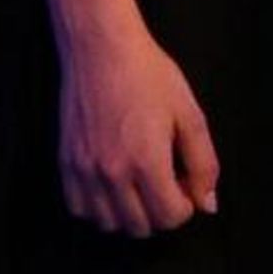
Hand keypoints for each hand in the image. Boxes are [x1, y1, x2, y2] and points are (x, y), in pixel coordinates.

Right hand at [57, 23, 220, 237]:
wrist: (100, 47)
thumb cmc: (148, 74)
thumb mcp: (189, 112)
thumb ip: (203, 163)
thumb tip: (207, 204)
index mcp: (147, 161)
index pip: (169, 218)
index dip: (185, 205)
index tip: (184, 183)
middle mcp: (112, 173)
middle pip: (140, 226)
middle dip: (160, 210)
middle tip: (164, 180)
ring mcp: (84, 170)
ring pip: (109, 223)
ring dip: (129, 213)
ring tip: (139, 182)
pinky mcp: (65, 163)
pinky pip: (80, 208)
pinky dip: (98, 206)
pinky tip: (112, 183)